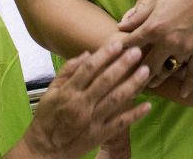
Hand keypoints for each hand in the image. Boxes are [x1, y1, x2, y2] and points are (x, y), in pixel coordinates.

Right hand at [15, 40, 151, 158]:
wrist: (45, 151)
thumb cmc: (47, 119)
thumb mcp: (50, 92)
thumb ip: (67, 72)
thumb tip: (86, 54)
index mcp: (68, 92)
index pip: (88, 69)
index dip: (104, 55)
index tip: (118, 44)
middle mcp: (81, 105)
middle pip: (105, 81)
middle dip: (122, 65)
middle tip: (137, 52)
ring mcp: (92, 121)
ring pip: (115, 100)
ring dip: (132, 84)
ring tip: (146, 71)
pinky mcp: (99, 135)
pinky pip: (120, 123)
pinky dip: (134, 114)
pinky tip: (148, 105)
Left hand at [119, 0, 192, 98]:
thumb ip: (138, 16)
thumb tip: (120, 26)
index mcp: (154, 27)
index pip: (131, 45)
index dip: (120, 52)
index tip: (112, 60)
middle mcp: (168, 41)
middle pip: (147, 65)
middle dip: (135, 75)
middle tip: (126, 83)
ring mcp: (186, 48)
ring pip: (167, 71)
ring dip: (157, 79)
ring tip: (148, 85)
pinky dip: (187, 84)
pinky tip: (182, 94)